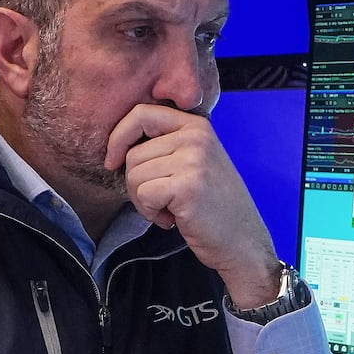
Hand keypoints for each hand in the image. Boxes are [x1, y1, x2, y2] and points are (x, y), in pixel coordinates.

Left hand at [105, 104, 280, 307]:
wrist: (241, 240)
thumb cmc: (211, 205)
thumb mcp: (194, 161)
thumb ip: (165, 144)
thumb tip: (117, 143)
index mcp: (195, 125)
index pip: (141, 113)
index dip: (118, 137)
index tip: (113, 161)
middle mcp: (196, 137)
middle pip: (133, 153)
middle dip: (136, 184)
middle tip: (160, 201)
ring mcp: (194, 160)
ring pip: (134, 175)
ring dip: (143, 201)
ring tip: (169, 209)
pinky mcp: (188, 186)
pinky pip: (144, 194)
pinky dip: (150, 212)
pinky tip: (172, 219)